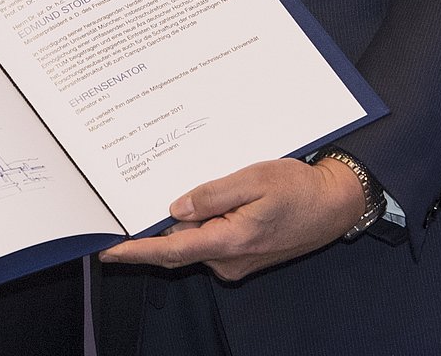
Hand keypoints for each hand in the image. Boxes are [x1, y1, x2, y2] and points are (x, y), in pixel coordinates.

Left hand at [97, 157, 364, 280]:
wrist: (335, 205)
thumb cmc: (299, 189)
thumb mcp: (254, 179)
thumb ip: (212, 195)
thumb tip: (174, 210)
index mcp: (229, 241)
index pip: (169, 251)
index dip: (134, 251)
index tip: (105, 249)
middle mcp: (228, 260)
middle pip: (178, 246)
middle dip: (151, 230)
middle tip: (126, 205)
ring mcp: (236, 261)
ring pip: (195, 240)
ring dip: (182, 221)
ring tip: (175, 187)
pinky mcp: (243, 254)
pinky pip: (211, 239)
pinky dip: (201, 223)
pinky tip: (203, 200)